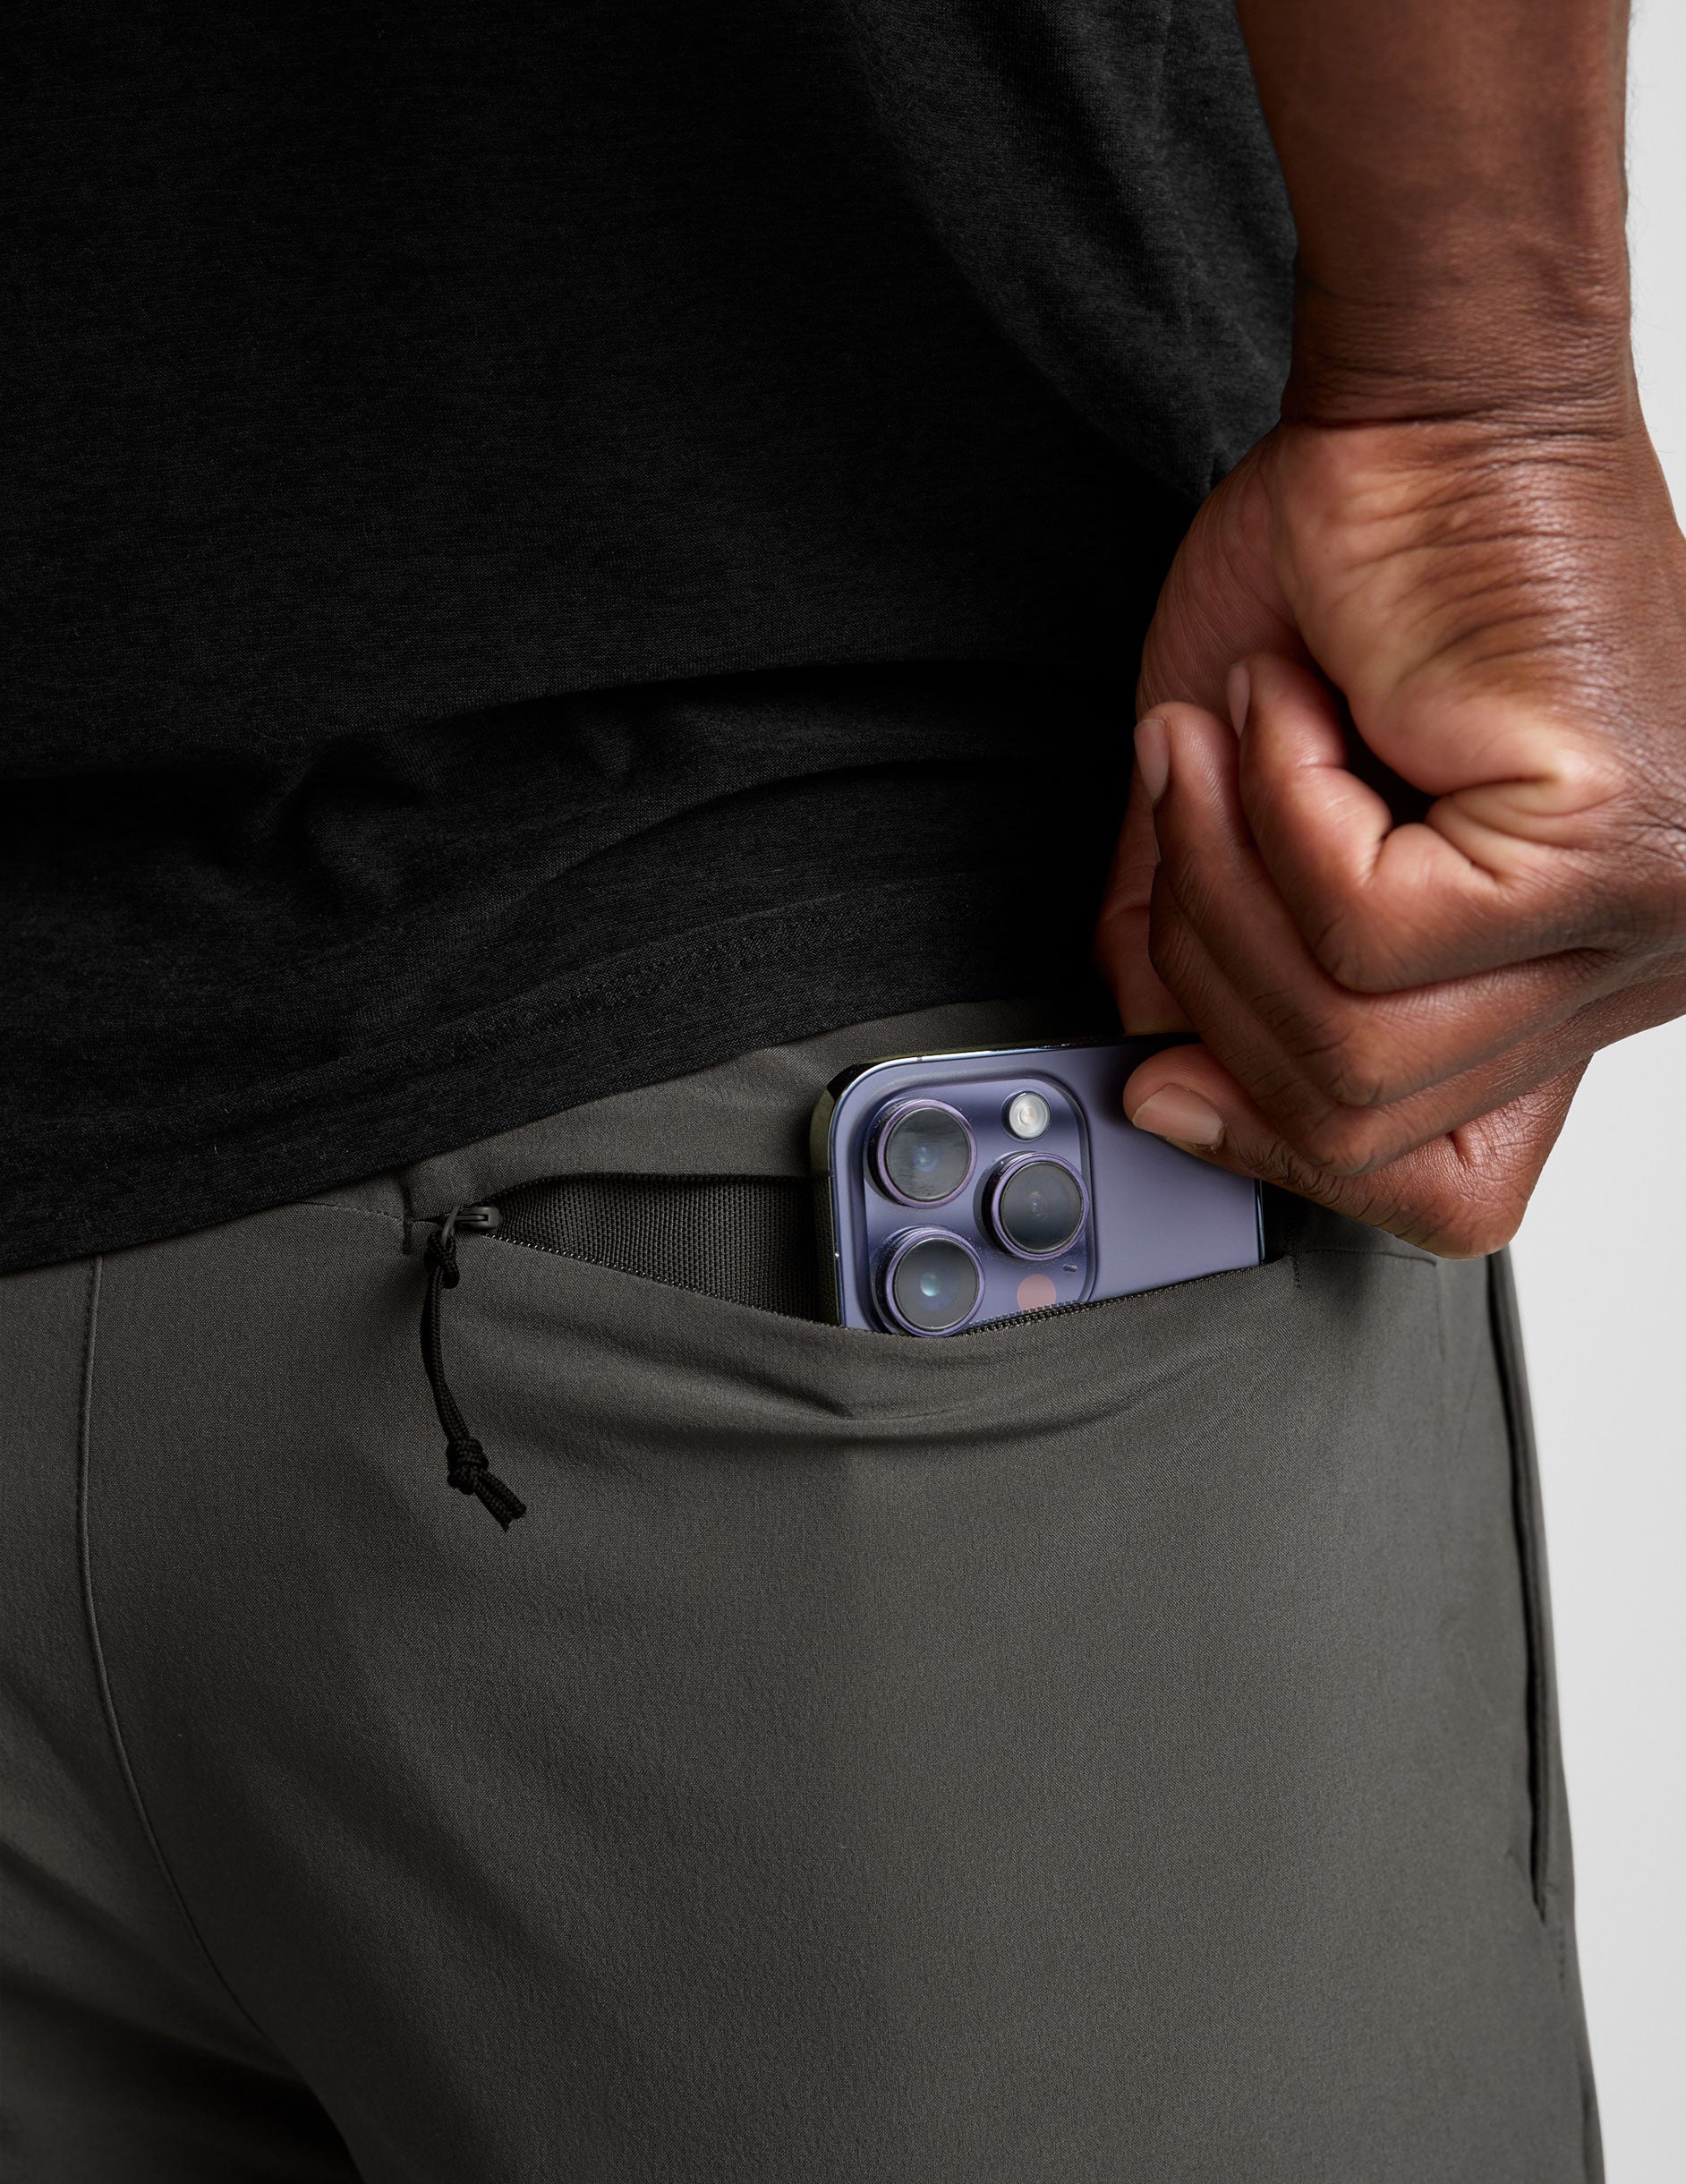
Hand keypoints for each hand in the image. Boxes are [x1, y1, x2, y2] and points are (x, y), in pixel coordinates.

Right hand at [1095, 402, 1685, 1254]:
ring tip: (1235, 735)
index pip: (1453, 1184)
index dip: (1283, 1151)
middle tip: (1179, 802)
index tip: (1168, 1077)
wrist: (1433, 405)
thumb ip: (1211, 950)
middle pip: (1370, 1122)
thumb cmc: (1364, 570)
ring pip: (1357, 1046)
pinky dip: (1278, 805)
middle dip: (1212, 970)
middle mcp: (1636, 964)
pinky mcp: (1610, 846)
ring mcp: (1644, 919)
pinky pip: (1365, 928)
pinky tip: (1305, 706)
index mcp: (1570, 973)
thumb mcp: (1244, 804)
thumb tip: (1157, 1057)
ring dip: (1231, 877)